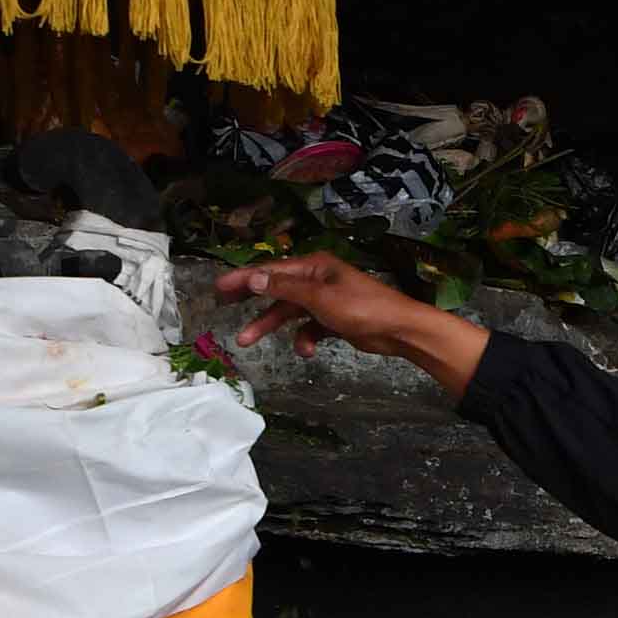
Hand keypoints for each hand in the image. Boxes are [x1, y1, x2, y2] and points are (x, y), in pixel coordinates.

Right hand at [212, 255, 487, 395]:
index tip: (219, 287)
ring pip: (289, 312)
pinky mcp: (334, 320)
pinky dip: (304, 339)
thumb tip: (253, 276)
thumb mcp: (320, 297)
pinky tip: (306, 351)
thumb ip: (285, 288)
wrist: (399, 330)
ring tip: (246, 341)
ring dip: (270, 325)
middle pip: (276, 288)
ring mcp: (326, 300)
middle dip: (251, 298)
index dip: (244, 278)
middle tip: (222, 304)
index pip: (271, 270)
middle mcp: (317, 279)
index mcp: (314, 266)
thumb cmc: (362, 308)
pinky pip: (309, 328)